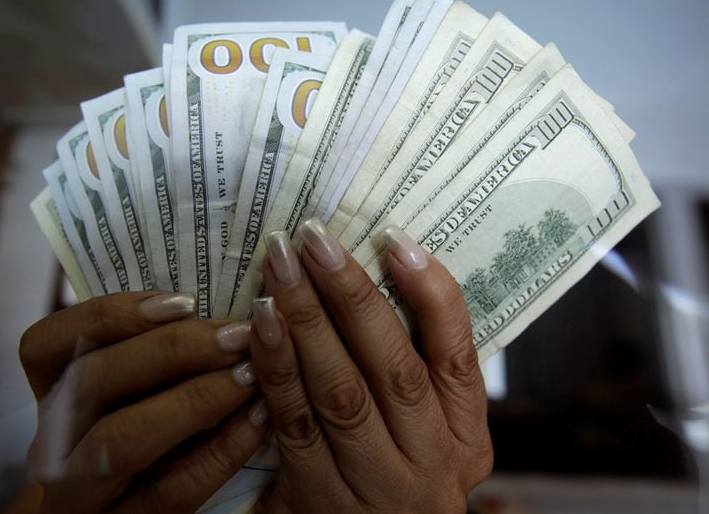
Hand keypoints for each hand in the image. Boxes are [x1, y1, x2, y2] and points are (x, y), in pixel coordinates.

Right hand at [19, 291, 267, 511]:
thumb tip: (212, 296)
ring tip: (249, 372)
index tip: (184, 300)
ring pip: (120, 439)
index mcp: (48, 394)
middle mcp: (51, 442)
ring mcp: (81, 492)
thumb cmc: (142, 429)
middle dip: (170, 350)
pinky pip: (171, 490)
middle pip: (91, 382)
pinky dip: (219, 450)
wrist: (133, 513)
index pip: (46, 343)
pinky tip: (258, 419)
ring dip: (193, 399)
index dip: (112, 315)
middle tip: (237, 333)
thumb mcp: (129, 388)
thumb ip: (150, 347)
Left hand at [249, 220, 492, 512]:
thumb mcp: (425, 437)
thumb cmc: (392, 479)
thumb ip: (417, 379)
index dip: (432, 294)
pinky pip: (294, 422)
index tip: (396, 239)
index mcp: (465, 439)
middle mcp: (430, 462)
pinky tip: (261, 322)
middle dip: (353, 295)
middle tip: (315, 239)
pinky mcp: (317, 497)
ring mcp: (375, 484)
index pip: (459, 357)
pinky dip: (277, 367)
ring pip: (341, 391)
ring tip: (282, 267)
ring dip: (308, 321)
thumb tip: (390, 280)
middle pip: (394, 368)